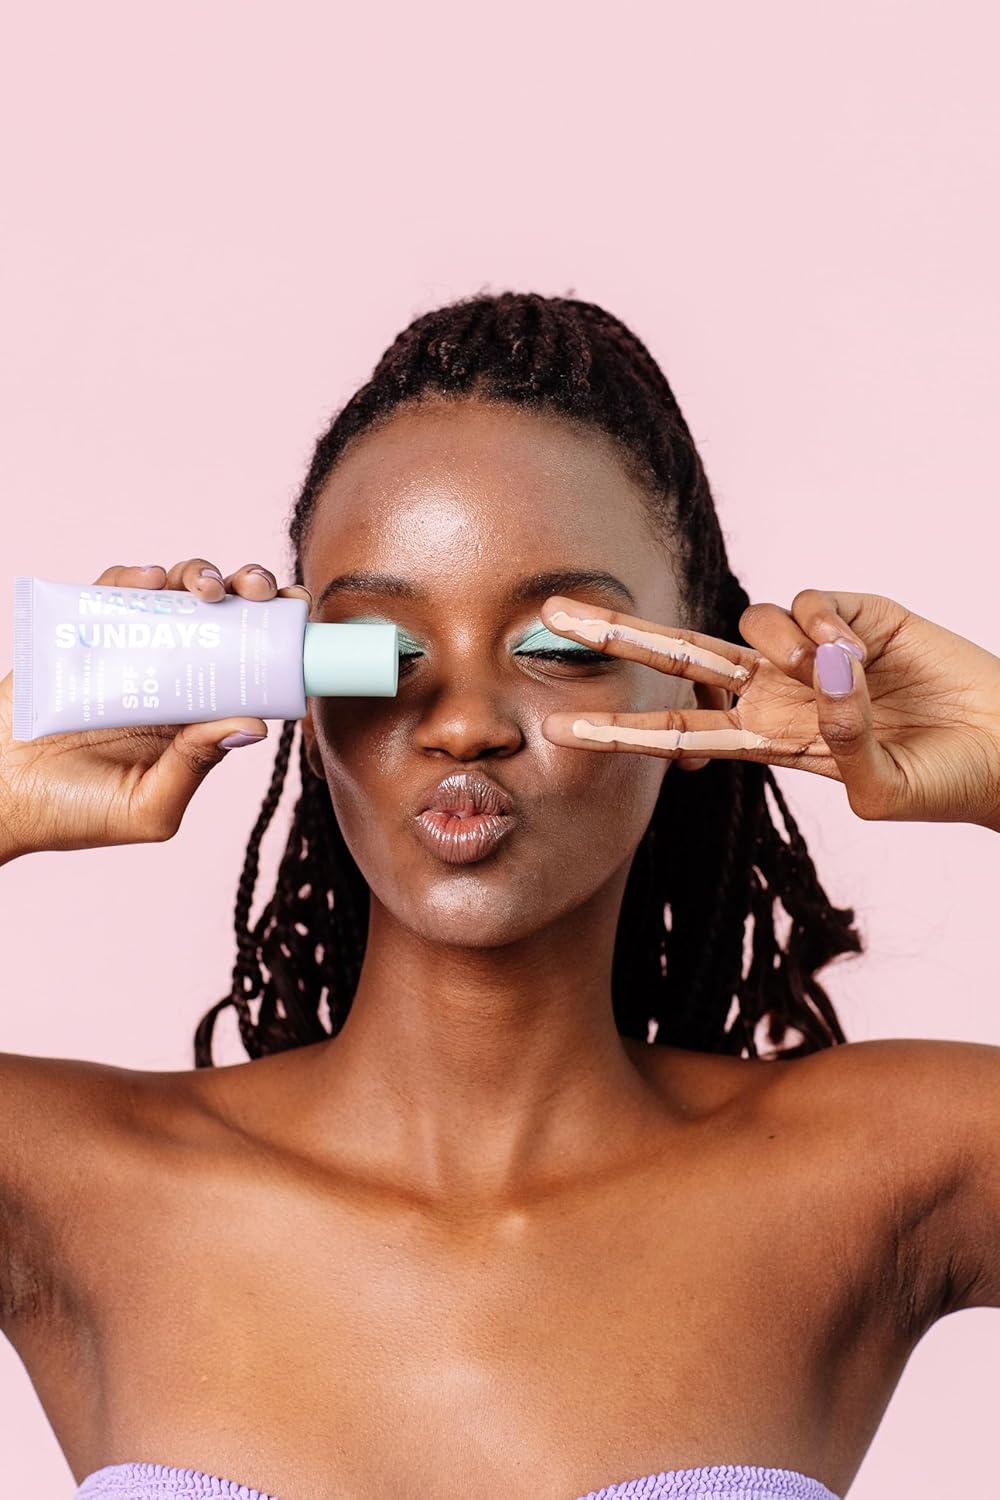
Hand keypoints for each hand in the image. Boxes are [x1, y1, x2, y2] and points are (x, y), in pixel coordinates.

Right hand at [0, 560, 310, 857]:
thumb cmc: (76, 815)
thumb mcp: (148, 806)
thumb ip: (196, 766)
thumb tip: (253, 724)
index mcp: (199, 714)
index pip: (253, 662)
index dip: (278, 632)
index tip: (296, 612)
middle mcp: (173, 674)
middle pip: (224, 615)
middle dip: (249, 589)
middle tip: (255, 591)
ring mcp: (130, 649)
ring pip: (177, 592)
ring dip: (199, 574)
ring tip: (205, 588)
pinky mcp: (83, 633)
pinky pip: (114, 592)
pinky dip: (135, 577)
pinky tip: (150, 580)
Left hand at [538, 588, 999, 830]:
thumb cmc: (948, 783)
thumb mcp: (884, 791)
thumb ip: (842, 743)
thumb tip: (820, 673)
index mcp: (770, 741)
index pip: (679, 734)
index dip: (622, 732)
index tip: (561, 734)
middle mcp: (777, 692)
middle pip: (678, 659)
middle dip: (616, 636)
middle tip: (550, 613)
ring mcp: (812, 651)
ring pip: (746, 623)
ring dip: (778, 647)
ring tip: (835, 671)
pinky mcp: (853, 612)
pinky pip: (806, 602)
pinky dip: (822, 622)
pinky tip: (857, 646)